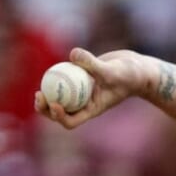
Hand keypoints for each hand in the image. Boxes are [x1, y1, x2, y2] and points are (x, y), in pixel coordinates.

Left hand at [34, 48, 149, 128]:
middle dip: (46, 110)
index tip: (53, 103)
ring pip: (59, 99)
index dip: (59, 116)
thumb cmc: (129, 75)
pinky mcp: (81, 80)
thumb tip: (73, 54)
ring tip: (38, 90)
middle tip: (39, 96)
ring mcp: (82, 93)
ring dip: (46, 98)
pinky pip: (64, 82)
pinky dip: (56, 79)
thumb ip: (93, 63)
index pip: (72, 121)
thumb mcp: (112, 71)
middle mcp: (85, 104)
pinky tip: (50, 71)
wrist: (136, 70)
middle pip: (60, 114)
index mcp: (92, 109)